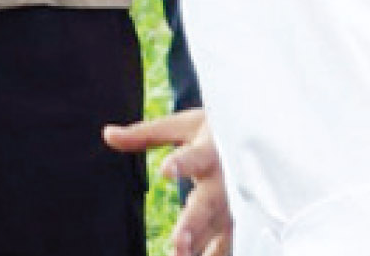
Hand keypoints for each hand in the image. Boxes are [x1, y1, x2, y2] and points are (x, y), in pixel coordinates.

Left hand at [103, 109, 231, 255]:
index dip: (181, 164)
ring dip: (203, 248)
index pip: (194, 158)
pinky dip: (215, 255)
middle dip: (194, 224)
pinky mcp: (240, 221)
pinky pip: (227, 244)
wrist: (261, 137)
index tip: (166, 170)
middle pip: (208, 204)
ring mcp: (234, 204)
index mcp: (209, 152)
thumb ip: (146, 135)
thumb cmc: (217, 132)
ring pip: (219, 230)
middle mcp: (224, 181)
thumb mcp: (185, 126)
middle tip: (179, 242)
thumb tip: (108, 135)